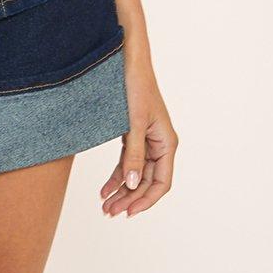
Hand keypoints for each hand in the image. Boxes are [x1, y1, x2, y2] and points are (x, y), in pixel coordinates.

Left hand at [100, 52, 177, 217]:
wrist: (127, 59)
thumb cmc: (136, 85)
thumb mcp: (134, 122)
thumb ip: (133, 154)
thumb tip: (131, 184)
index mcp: (167, 143)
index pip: (161, 182)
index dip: (146, 200)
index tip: (129, 213)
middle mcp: (159, 144)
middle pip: (146, 181)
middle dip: (129, 199)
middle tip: (109, 212)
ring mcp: (146, 139)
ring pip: (135, 173)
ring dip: (121, 190)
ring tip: (105, 206)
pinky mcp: (133, 133)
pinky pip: (127, 161)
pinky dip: (117, 175)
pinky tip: (105, 188)